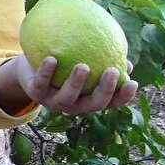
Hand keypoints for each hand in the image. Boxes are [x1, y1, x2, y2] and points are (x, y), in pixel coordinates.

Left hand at [11, 55, 137, 114]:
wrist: (30, 70)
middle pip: (93, 104)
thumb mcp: (85, 61)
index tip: (134, 83)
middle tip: (112, 71)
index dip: (123, 96)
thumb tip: (127, 60)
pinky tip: (51, 58)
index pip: (111, 102)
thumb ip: (103, 60)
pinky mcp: (36, 94)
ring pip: (67, 98)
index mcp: (89, 99)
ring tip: (83, 66)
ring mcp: (55, 102)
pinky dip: (46, 71)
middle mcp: (74, 105)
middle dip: (104, 90)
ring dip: (76, 83)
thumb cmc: (65, 64)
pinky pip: (41, 83)